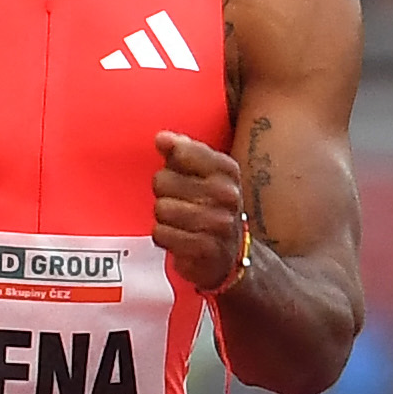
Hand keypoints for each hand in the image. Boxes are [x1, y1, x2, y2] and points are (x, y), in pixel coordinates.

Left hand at [152, 129, 248, 295]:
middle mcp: (227, 194)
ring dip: (163, 218)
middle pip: (162, 180)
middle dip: (163, 193)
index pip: (182, 151)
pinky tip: (178, 238)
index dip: (171, 163)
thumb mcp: (203, 175)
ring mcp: (218, 222)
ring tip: (179, 222)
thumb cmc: (210, 208)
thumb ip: (180, 152)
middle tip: (180, 203)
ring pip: (161, 208)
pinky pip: (161, 234)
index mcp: (226, 170)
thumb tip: (161, 138)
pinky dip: (163, 237)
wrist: (231, 255)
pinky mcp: (204, 248)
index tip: (178, 172)